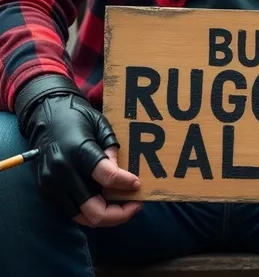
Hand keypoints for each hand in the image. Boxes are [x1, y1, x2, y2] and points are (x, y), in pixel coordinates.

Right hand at [16, 74, 141, 226]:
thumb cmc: (77, 116)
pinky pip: (72, 212)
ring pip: (84, 217)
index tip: (138, 184)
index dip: (126, 184)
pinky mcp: (46, 191)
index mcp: (79, 150)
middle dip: (120, 214)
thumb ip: (111, 149)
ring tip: (122, 207)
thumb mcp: (100, 125)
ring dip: (106, 217)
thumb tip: (122, 175)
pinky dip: (90, 212)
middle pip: (95, 209)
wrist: (45, 115)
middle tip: (135, 205)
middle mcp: (63, 172)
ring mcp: (52, 185)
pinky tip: (104, 202)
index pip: (108, 177)